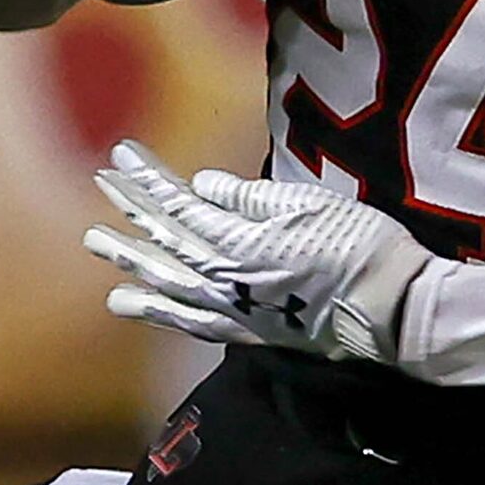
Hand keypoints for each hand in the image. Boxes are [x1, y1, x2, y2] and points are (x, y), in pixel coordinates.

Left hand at [85, 140, 436, 362]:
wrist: (388, 309)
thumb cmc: (359, 245)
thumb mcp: (310, 204)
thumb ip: (250, 198)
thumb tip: (202, 185)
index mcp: (239, 240)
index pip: (181, 204)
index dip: (149, 178)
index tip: (120, 153)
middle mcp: (223, 277)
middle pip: (165, 239)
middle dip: (131, 208)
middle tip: (101, 183)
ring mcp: (231, 308)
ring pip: (165, 279)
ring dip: (129, 258)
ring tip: (96, 241)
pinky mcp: (244, 331)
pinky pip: (186, 321)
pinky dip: (154, 310)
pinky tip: (128, 301)